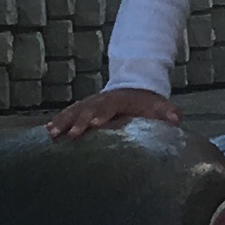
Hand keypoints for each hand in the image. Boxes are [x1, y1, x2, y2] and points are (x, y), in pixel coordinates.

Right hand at [45, 86, 179, 140]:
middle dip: (78, 122)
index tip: (96, 124)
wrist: (134, 90)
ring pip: (73, 111)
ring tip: (52, 133)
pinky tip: (47, 132)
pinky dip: (58, 121)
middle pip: (87, 109)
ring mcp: (89, 104)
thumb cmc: (146, 104)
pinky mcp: (82, 109)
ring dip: (63, 122)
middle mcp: (100, 100)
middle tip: (71, 135)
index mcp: (118, 100)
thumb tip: (176, 118)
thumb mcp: (158, 106)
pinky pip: (68, 114)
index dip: (102, 114)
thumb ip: (167, 112)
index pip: (109, 106)